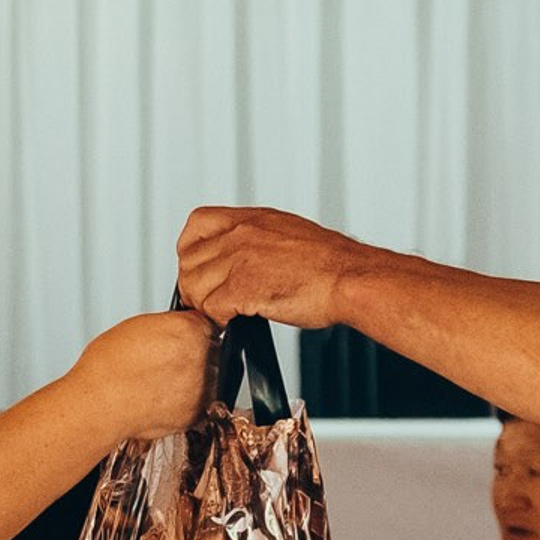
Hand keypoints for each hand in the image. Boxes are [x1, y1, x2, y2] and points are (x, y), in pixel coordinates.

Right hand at [72, 311, 213, 442]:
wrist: (99, 403)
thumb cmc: (108, 366)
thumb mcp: (139, 326)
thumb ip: (170, 326)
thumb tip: (178, 329)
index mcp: (190, 329)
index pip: (208, 326)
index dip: (192, 335)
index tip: (182, 342)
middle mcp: (201, 356)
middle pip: (212, 352)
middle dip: (193, 357)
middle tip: (165, 364)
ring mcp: (202, 386)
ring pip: (208, 380)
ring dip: (192, 381)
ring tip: (160, 383)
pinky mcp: (197, 412)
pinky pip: (199, 404)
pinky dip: (185, 403)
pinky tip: (161, 398)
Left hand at [177, 207, 375, 329]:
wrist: (351, 278)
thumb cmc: (331, 265)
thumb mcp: (289, 233)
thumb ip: (259, 240)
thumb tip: (243, 258)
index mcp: (252, 219)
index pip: (197, 224)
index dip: (192, 250)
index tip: (200, 268)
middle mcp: (242, 234)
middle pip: (188, 260)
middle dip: (196, 285)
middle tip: (213, 301)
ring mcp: (240, 258)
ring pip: (194, 286)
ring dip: (207, 306)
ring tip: (227, 314)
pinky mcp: (243, 287)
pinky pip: (210, 308)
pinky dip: (220, 321)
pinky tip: (237, 321)